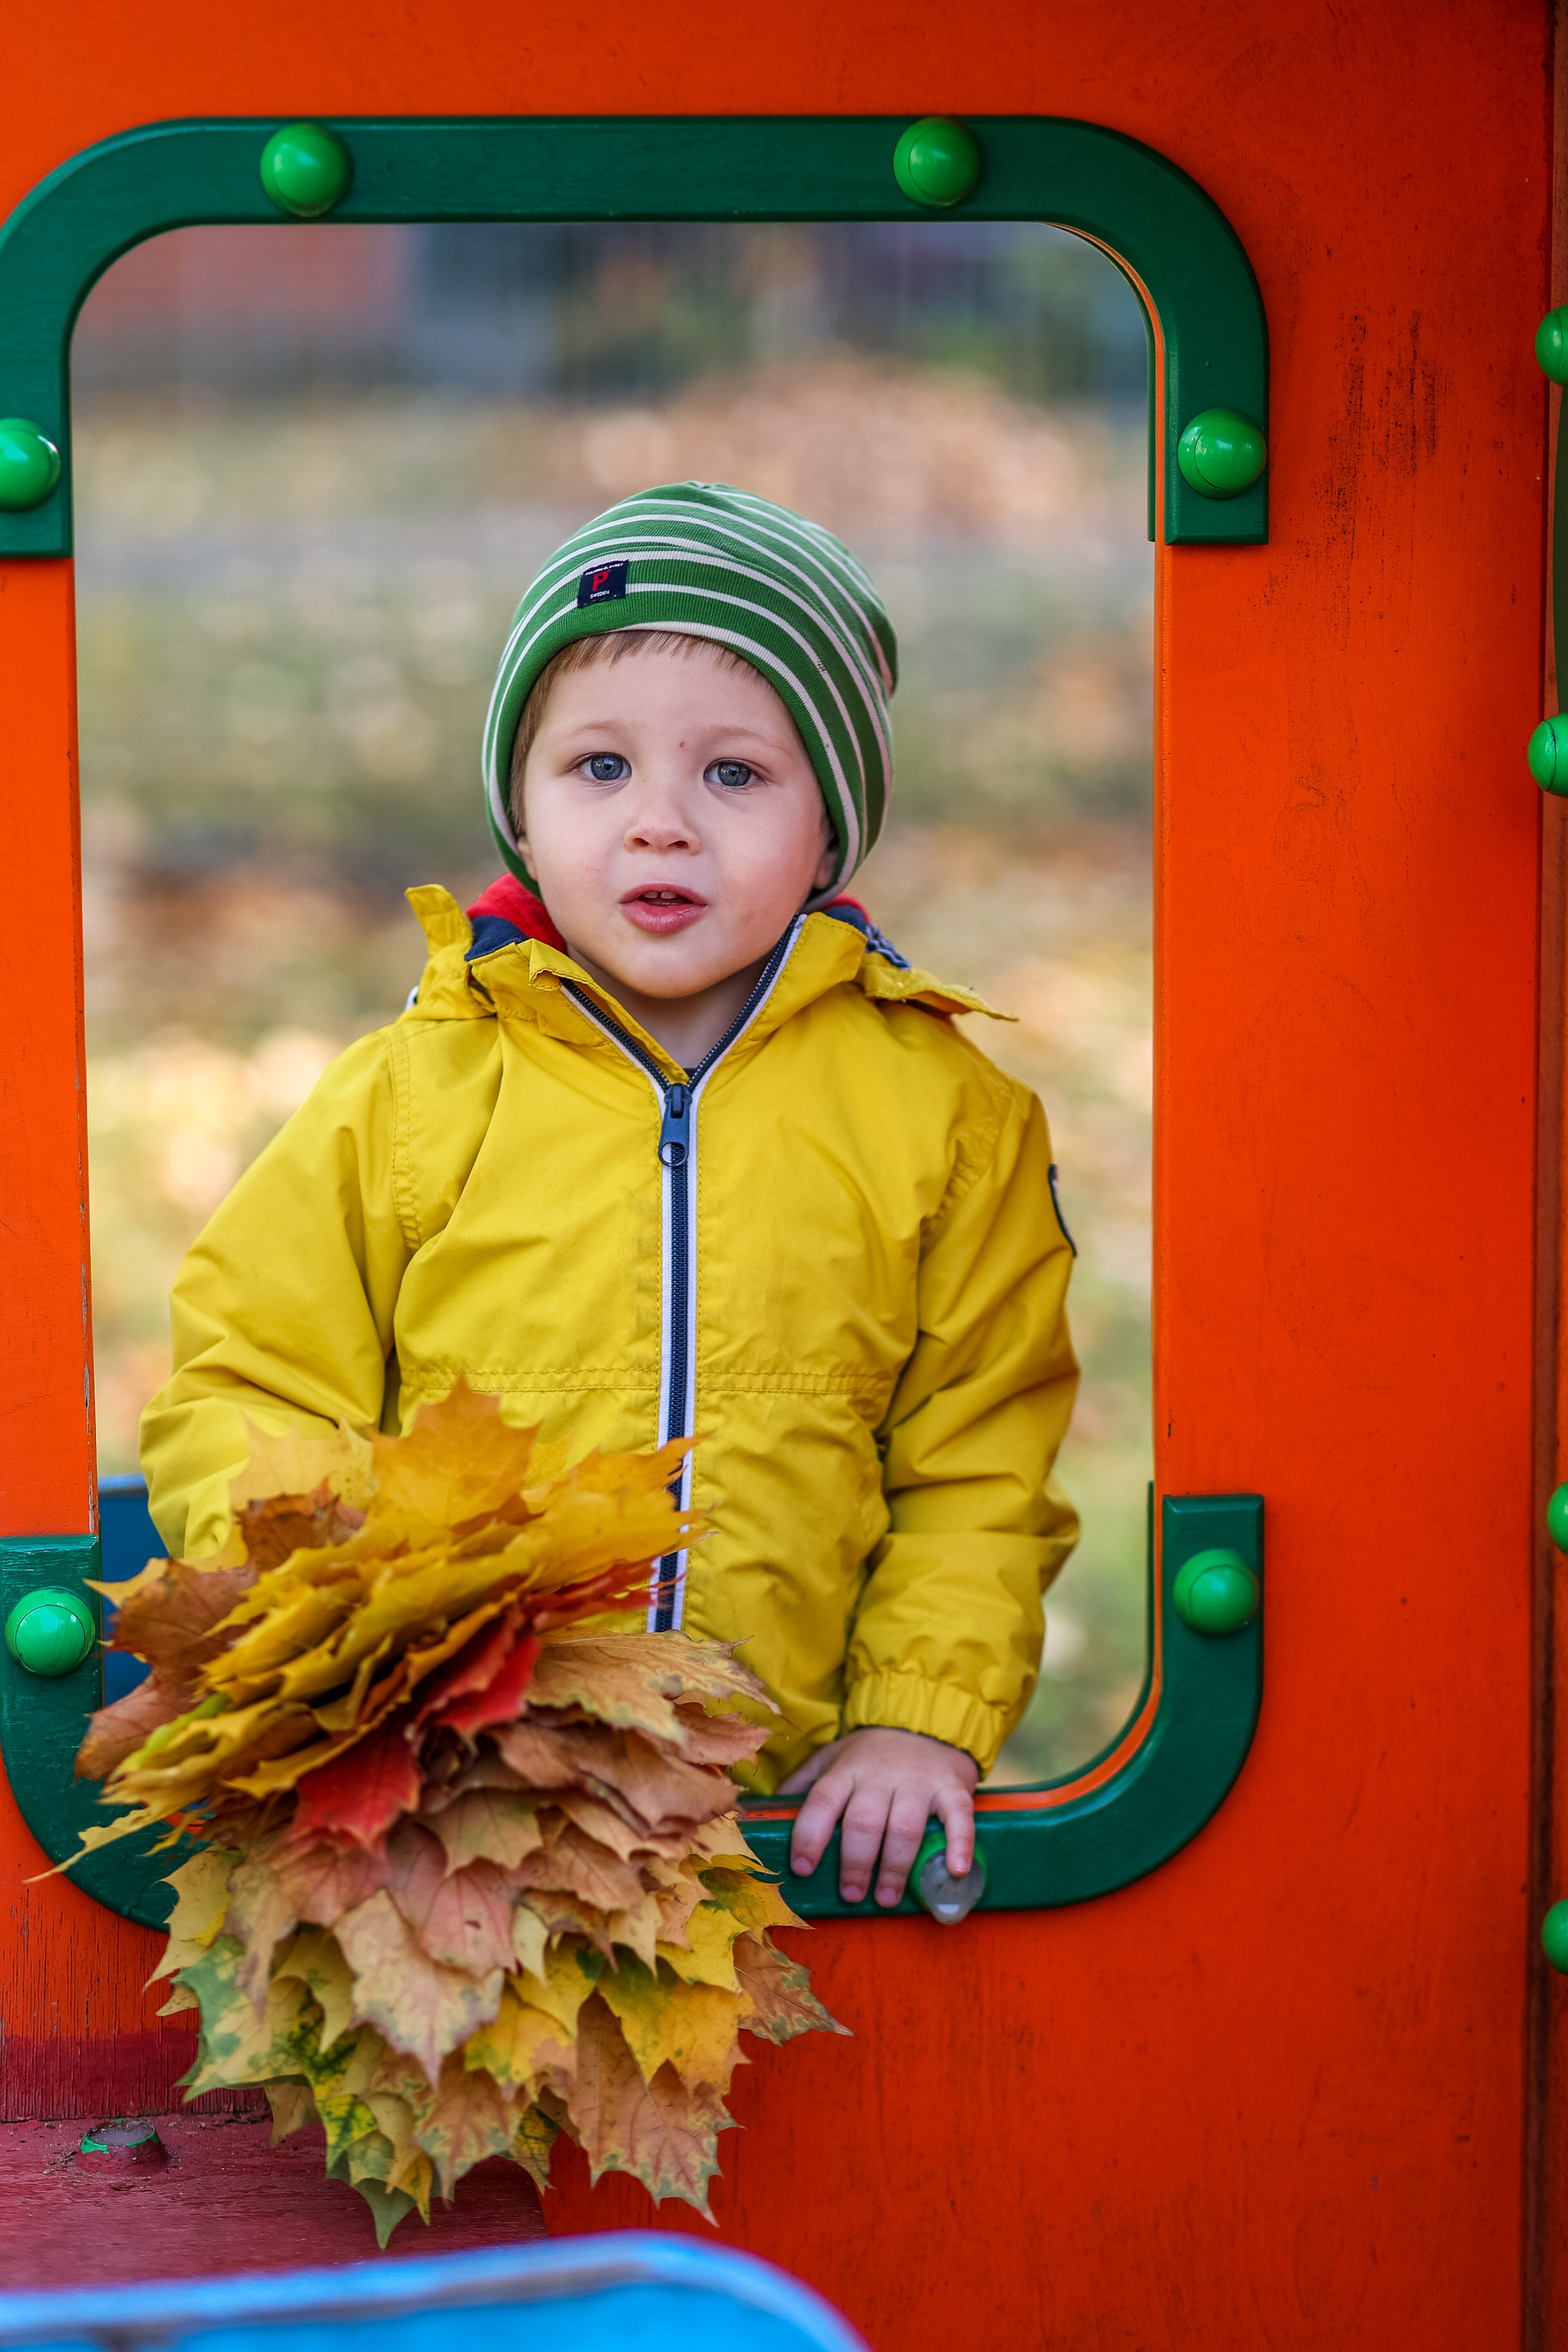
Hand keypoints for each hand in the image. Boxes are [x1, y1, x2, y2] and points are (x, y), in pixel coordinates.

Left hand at [777, 1726, 978, 1906]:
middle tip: (851, 1894)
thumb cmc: (870, 1754)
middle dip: (854, 1862)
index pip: (821, 1802)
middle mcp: (879, 1775)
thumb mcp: (831, 1758)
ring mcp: (917, 1781)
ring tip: (886, 1897)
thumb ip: (802, 1784)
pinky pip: (958, 1816)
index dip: (809, 1836)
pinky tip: (955, 1871)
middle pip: (863, 1821)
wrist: (925, 1721)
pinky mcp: (951, 1787)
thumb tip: (759, 1813)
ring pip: (904, 1825)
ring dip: (894, 1866)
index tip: (803, 1868)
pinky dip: (959, 1844)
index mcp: (845, 1771)